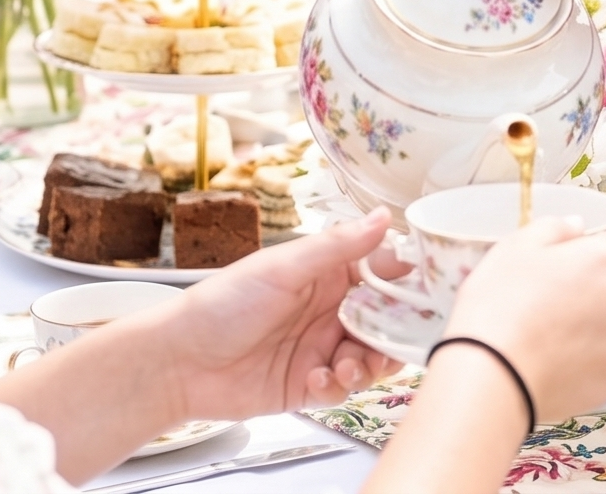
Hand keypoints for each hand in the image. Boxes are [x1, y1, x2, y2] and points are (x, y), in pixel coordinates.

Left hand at [139, 208, 400, 419]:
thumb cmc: (221, 305)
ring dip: (368, 363)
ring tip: (347, 365)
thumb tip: (383, 217)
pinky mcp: (308, 384)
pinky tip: (317, 381)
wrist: (178, 364)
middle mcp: (330, 308)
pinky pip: (343, 388)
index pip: (383, 271)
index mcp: (328, 272)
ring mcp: (320, 347)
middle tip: (393, 341)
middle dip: (394, 332)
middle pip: (385, 320)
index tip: (427, 292)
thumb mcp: (283, 267)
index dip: (407, 282)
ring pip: (370, 356)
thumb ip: (338, 246)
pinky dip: (338, 387)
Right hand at [445, 219, 605, 422]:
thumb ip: (555, 228)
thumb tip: (578, 227)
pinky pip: (599, 364)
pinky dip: (581, 364)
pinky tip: (549, 367)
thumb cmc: (500, 304)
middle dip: (586, 293)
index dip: (578, 257)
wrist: (492, 379)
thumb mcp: (516, 247)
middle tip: (543, 308)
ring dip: (587, 329)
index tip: (551, 273)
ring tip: (543, 342)